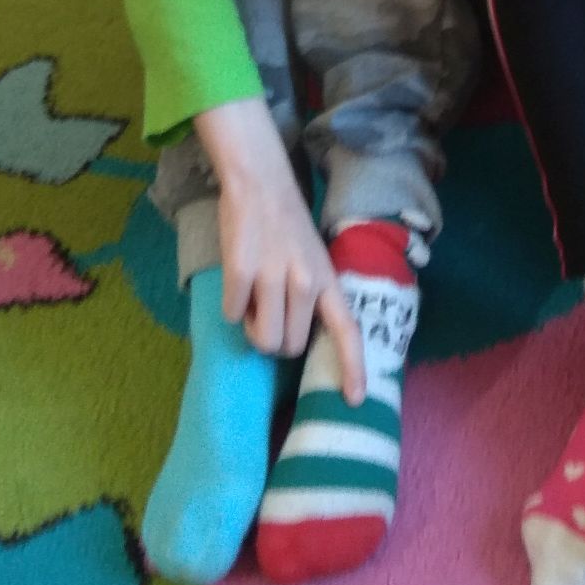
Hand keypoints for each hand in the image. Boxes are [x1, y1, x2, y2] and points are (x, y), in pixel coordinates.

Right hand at [194, 101, 366, 403]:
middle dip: (276, 338)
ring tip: (254, 295)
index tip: (354, 400)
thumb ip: (312, 297)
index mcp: (327, 280)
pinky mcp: (241, 272)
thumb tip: (299, 341)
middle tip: (270, 308)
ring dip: (252, 327)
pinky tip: (238, 279)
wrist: (261, 184)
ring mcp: (273, 277)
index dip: (352, 367)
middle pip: (290, 347)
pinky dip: (230, 307)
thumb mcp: (314, 260)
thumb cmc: (288, 227)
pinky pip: (231, 314)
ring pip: (262, 339)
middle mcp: (305, 281)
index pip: (347, 329)